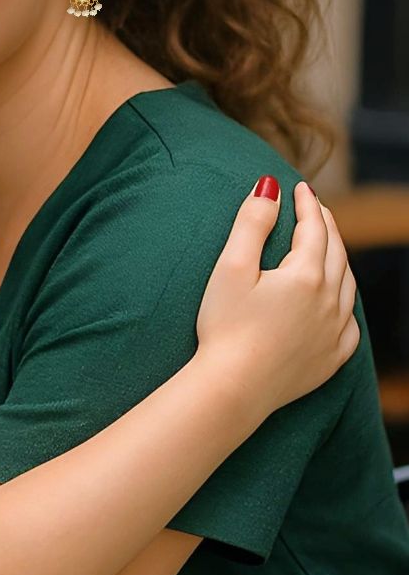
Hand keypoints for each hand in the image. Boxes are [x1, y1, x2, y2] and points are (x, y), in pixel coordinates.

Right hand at [196, 179, 358, 415]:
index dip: (307, 204)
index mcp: (306, 275)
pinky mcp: (332, 358)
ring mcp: (335, 332)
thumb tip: (270, 187)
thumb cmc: (225, 326)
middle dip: (326, 226)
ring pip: (347, 284)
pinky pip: (350, 321)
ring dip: (339, 258)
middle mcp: (330, 301)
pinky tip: (335, 300)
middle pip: (336, 252)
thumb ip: (252, 223)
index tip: (300, 187)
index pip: (314, 228)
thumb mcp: (231, 267)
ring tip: (326, 245)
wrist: (234, 387)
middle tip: (314, 208)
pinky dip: (345, 301)